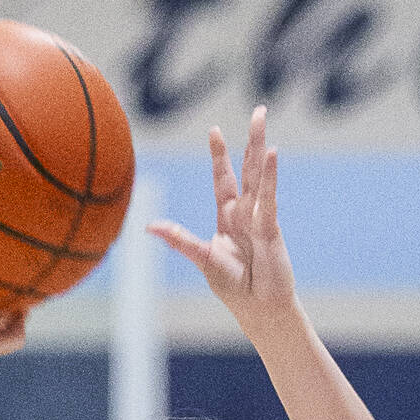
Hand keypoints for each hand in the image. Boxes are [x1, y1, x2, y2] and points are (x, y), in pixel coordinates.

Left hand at [148, 105, 298, 331]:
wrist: (258, 308)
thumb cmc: (234, 286)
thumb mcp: (201, 258)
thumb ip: (179, 239)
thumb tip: (148, 227)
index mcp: (229, 217)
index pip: (223, 179)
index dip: (220, 156)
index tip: (215, 131)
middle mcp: (246, 212)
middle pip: (247, 168)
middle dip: (251, 140)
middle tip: (259, 111)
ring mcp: (260, 217)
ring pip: (259, 176)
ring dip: (260, 147)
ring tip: (262, 120)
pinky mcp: (271, 228)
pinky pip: (268, 197)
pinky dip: (269, 176)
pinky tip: (271, 154)